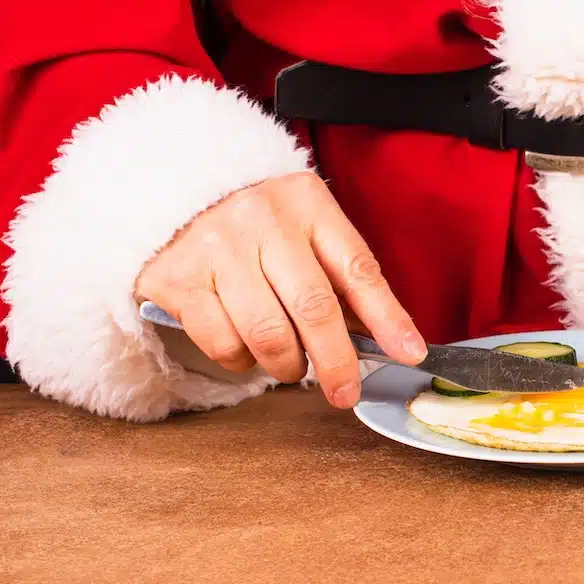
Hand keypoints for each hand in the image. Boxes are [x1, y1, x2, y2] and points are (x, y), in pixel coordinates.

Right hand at [135, 172, 425, 407]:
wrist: (172, 192)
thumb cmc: (256, 223)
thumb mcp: (303, 228)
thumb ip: (338, 276)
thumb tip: (384, 340)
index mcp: (307, 203)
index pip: (357, 268)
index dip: (388, 317)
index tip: (411, 354)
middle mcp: (262, 220)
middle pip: (314, 308)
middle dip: (337, 362)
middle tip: (345, 391)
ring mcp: (217, 248)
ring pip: (268, 335)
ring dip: (287, 365)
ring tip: (290, 363)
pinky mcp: (178, 279)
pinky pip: (223, 344)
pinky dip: (242, 361)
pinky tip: (245, 347)